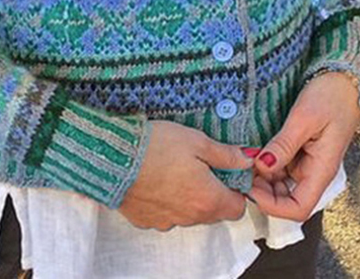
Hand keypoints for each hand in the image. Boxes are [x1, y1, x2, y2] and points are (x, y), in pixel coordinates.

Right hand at [119, 120, 253, 229]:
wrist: (114, 156)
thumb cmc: (157, 145)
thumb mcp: (197, 141)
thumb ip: (225, 154)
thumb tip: (247, 160)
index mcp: (208, 199)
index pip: (237, 207)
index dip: (235, 190)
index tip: (227, 172)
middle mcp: (190, 217)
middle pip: (213, 212)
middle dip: (212, 192)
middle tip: (199, 165)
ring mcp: (166, 221)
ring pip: (188, 214)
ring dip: (188, 197)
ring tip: (174, 169)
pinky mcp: (146, 220)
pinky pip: (165, 214)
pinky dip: (165, 201)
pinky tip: (156, 179)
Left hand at [250, 71, 359, 221]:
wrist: (341, 79)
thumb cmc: (330, 96)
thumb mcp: (304, 118)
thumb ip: (284, 144)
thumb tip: (262, 166)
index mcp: (321, 170)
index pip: (298, 208)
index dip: (272, 205)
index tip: (250, 188)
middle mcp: (313, 171)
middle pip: (285, 199)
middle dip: (261, 191)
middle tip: (239, 171)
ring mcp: (305, 162)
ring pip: (279, 184)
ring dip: (260, 178)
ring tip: (242, 160)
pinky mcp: (298, 151)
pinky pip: (279, 167)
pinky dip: (264, 164)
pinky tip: (251, 152)